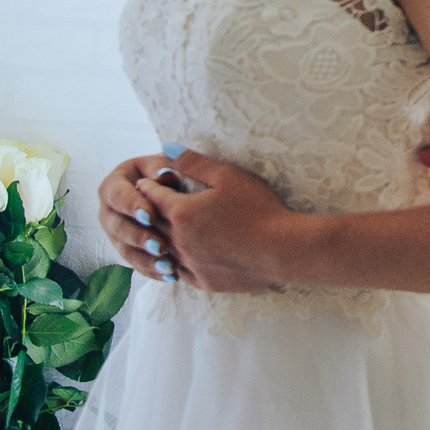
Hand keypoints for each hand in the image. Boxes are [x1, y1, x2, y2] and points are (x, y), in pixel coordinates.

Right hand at [97, 153, 182, 281]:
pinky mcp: (128, 250)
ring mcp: (116, 233)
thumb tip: (164, 175)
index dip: (133, 205)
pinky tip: (170, 276)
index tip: (151, 216)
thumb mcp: (168, 165)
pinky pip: (136, 264)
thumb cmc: (172, 173)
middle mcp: (109, 210)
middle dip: (139, 237)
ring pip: (125, 250)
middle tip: (160, 246)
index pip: (118, 195)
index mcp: (114, 184)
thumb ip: (165, 169)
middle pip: (117, 226)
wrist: (176, 190)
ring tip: (168, 266)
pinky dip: (152, 271)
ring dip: (145, 260)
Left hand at [134, 150, 310, 293]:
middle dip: (147, 212)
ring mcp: (190, 264)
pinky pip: (178, 271)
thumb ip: (193, 162)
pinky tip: (180, 256)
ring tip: (160, 231)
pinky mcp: (202, 281)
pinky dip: (174, 261)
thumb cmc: (259, 208)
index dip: (149, 186)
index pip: (152, 196)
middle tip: (146, 204)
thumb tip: (165, 148)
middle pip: (152, 224)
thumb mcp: (227, 176)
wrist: (282, 249)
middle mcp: (179, 240)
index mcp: (181, 212)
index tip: (147, 182)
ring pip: (162, 251)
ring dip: (157, 239)